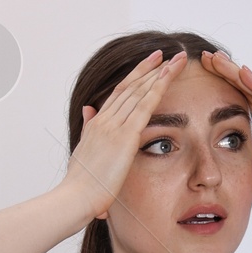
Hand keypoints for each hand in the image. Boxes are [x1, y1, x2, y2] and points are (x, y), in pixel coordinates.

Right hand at [63, 49, 186, 223]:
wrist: (76, 197)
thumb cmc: (80, 186)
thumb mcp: (83, 152)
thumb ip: (88, 129)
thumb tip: (88, 110)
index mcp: (96, 124)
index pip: (118, 95)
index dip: (133, 78)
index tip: (146, 66)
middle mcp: (104, 119)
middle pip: (130, 87)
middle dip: (148, 69)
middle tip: (164, 54)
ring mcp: (114, 125)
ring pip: (140, 90)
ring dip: (159, 72)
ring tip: (176, 59)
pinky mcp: (125, 136)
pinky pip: (146, 105)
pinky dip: (159, 87)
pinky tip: (170, 75)